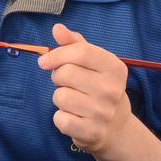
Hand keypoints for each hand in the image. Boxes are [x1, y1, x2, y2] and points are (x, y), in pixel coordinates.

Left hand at [40, 24, 132, 154]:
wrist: (116, 127)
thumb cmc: (100, 88)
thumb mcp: (94, 64)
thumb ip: (75, 44)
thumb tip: (57, 28)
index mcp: (114, 67)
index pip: (81, 52)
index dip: (57, 54)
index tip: (44, 61)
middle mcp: (111, 89)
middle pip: (66, 73)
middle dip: (57, 76)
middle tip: (66, 83)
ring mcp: (102, 112)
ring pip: (60, 96)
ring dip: (59, 97)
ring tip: (72, 100)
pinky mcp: (91, 132)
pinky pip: (60, 119)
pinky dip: (60, 118)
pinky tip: (73, 117)